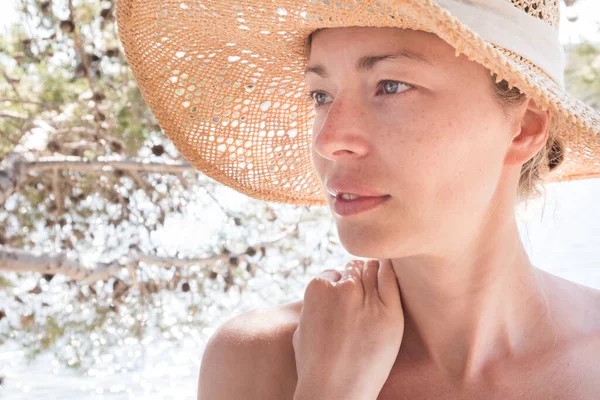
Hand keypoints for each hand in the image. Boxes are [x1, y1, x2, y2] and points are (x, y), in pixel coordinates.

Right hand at [292, 259, 404, 399]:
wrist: (334, 392)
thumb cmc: (314, 365)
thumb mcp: (302, 327)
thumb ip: (313, 305)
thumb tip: (324, 292)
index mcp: (317, 288)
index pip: (333, 274)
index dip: (338, 285)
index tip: (343, 298)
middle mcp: (343, 289)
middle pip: (353, 270)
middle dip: (355, 279)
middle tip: (359, 295)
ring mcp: (367, 300)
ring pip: (372, 271)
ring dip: (372, 274)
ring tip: (372, 289)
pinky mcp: (390, 312)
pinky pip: (390, 280)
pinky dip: (388, 272)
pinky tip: (388, 273)